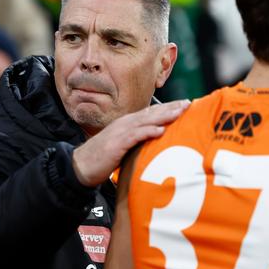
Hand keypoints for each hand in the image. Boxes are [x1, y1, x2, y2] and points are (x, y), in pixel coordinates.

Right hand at [72, 99, 190, 186]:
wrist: (80, 166)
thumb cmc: (103, 158)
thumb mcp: (123, 146)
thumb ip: (137, 141)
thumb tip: (154, 142)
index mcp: (127, 123)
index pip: (151, 113)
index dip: (168, 107)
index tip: (184, 104)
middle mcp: (125, 124)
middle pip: (152, 113)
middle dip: (171, 108)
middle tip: (188, 103)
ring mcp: (120, 132)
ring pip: (146, 121)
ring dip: (164, 116)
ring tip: (179, 112)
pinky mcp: (117, 144)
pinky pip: (135, 136)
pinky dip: (148, 132)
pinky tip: (161, 130)